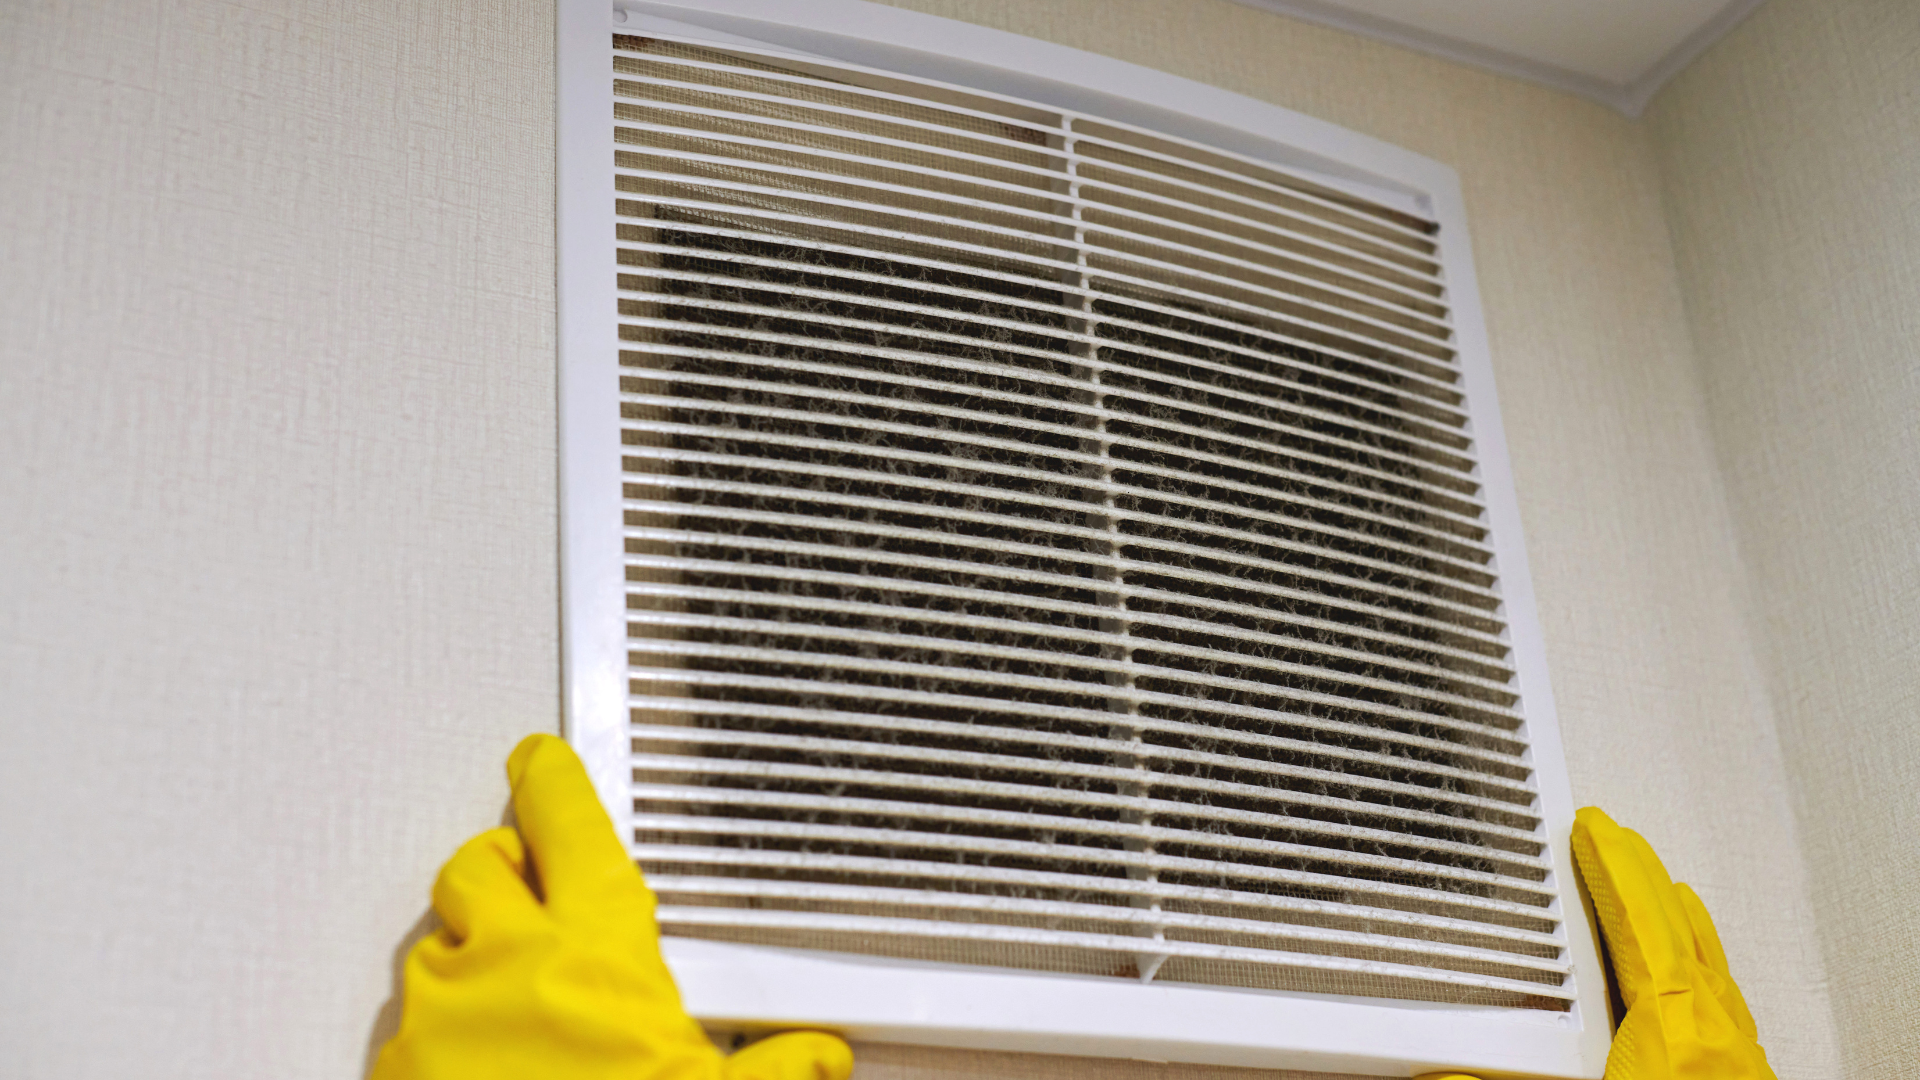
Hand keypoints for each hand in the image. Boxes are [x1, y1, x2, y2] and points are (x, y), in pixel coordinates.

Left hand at [370, 734, 853, 1079]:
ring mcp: (440, 1016)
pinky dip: (434, 1033)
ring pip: (435, 945)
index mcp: (597, 955)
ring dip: (466, 957)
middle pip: (479, 868)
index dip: (555, 784)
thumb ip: (775, 1069)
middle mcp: (508, 966)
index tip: (543, 761)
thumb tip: (817, 1058)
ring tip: (504, 998)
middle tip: (526, 888)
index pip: (571, 830)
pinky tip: (473, 1066)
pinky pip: (403, 1024)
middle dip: (502, 870)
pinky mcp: (393, 1067)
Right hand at [1416, 808, 1773, 1079]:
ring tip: (1662, 888)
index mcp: (1672, 1033)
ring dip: (1681, 921)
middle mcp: (1716, 1039)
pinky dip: (1709, 968)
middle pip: (1681, 932)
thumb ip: (1500, 1077)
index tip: (1594, 829)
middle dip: (1643, 880)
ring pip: (1713, 966)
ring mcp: (1740, 1061)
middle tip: (1616, 840)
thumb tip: (1436, 1066)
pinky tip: (1701, 977)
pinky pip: (1729, 1002)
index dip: (1613, 871)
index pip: (1641, 925)